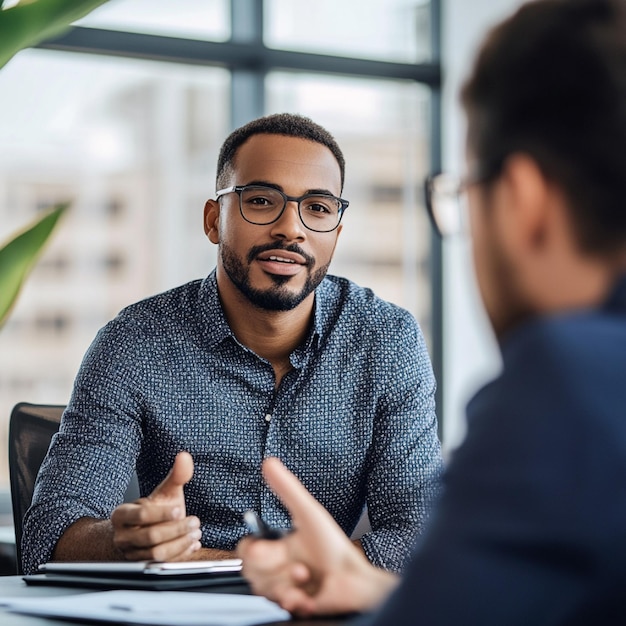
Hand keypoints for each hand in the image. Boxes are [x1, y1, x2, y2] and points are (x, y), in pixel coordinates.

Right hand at [110, 451, 201, 560]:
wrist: (137, 532)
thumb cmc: (152, 510)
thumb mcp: (163, 492)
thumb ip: (176, 476)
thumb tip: (185, 457)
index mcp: (122, 514)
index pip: (142, 515)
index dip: (162, 514)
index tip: (179, 510)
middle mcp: (123, 536)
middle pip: (151, 537)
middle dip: (177, 529)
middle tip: (194, 522)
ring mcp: (131, 554)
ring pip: (156, 554)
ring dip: (180, 544)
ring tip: (195, 533)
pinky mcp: (142, 567)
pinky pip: (161, 565)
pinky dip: (180, 555)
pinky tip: (192, 545)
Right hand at [237, 458, 398, 616]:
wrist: (355, 581)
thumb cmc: (333, 547)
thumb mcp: (308, 513)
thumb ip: (287, 490)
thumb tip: (269, 463)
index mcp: (277, 546)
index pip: (247, 550)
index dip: (252, 551)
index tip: (265, 548)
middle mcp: (277, 568)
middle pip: (250, 571)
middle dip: (273, 568)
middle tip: (297, 565)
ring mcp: (284, 587)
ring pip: (263, 589)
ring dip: (286, 583)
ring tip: (306, 577)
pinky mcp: (293, 605)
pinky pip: (280, 606)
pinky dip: (294, 600)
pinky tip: (307, 597)